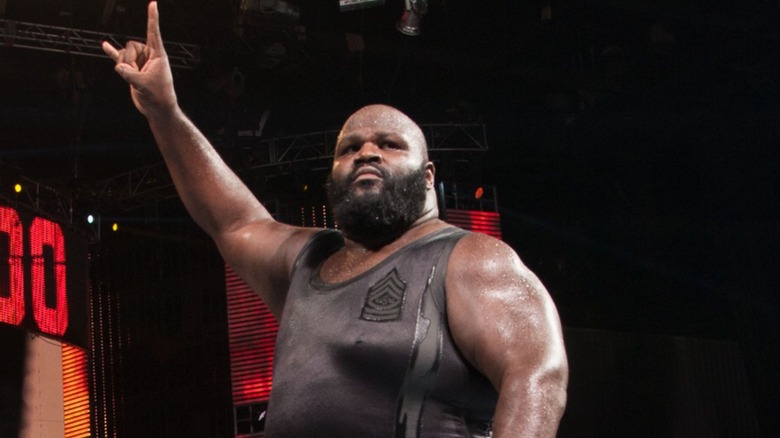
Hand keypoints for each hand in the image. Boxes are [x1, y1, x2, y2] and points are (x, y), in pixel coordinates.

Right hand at [102, 1, 176, 118]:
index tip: (153, 3)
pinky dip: (112, 52)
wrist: (157, 109)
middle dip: (129, 60)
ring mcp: (139, 62)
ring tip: (134, 78)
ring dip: (125, 67)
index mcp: (158, 55)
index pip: (154, 33)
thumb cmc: (158, 96)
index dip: (152, 18)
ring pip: (123, 55)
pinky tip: (104, 45)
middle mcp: (149, 56)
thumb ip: (128, 73)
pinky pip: (119, 58)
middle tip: (137, 74)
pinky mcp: (132, 69)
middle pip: (130, 46)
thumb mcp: (144, 84)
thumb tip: (118, 66)